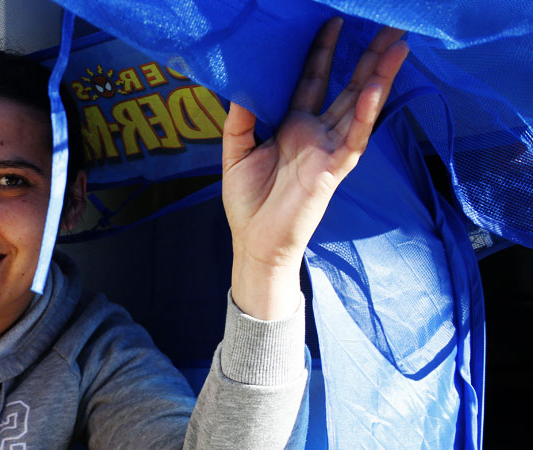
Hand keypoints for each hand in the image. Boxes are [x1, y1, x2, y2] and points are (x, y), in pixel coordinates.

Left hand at [222, 18, 408, 319]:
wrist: (255, 243)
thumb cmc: (247, 202)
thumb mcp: (236, 152)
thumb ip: (240, 118)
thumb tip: (242, 83)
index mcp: (294, 125)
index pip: (311, 80)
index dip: (321, 52)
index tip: (330, 22)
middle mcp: (316, 132)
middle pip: (346, 86)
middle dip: (366, 56)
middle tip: (385, 24)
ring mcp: (329, 148)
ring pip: (360, 105)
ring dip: (379, 76)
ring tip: (397, 45)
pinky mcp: (334, 168)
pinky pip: (355, 136)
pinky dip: (367, 112)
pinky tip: (376, 87)